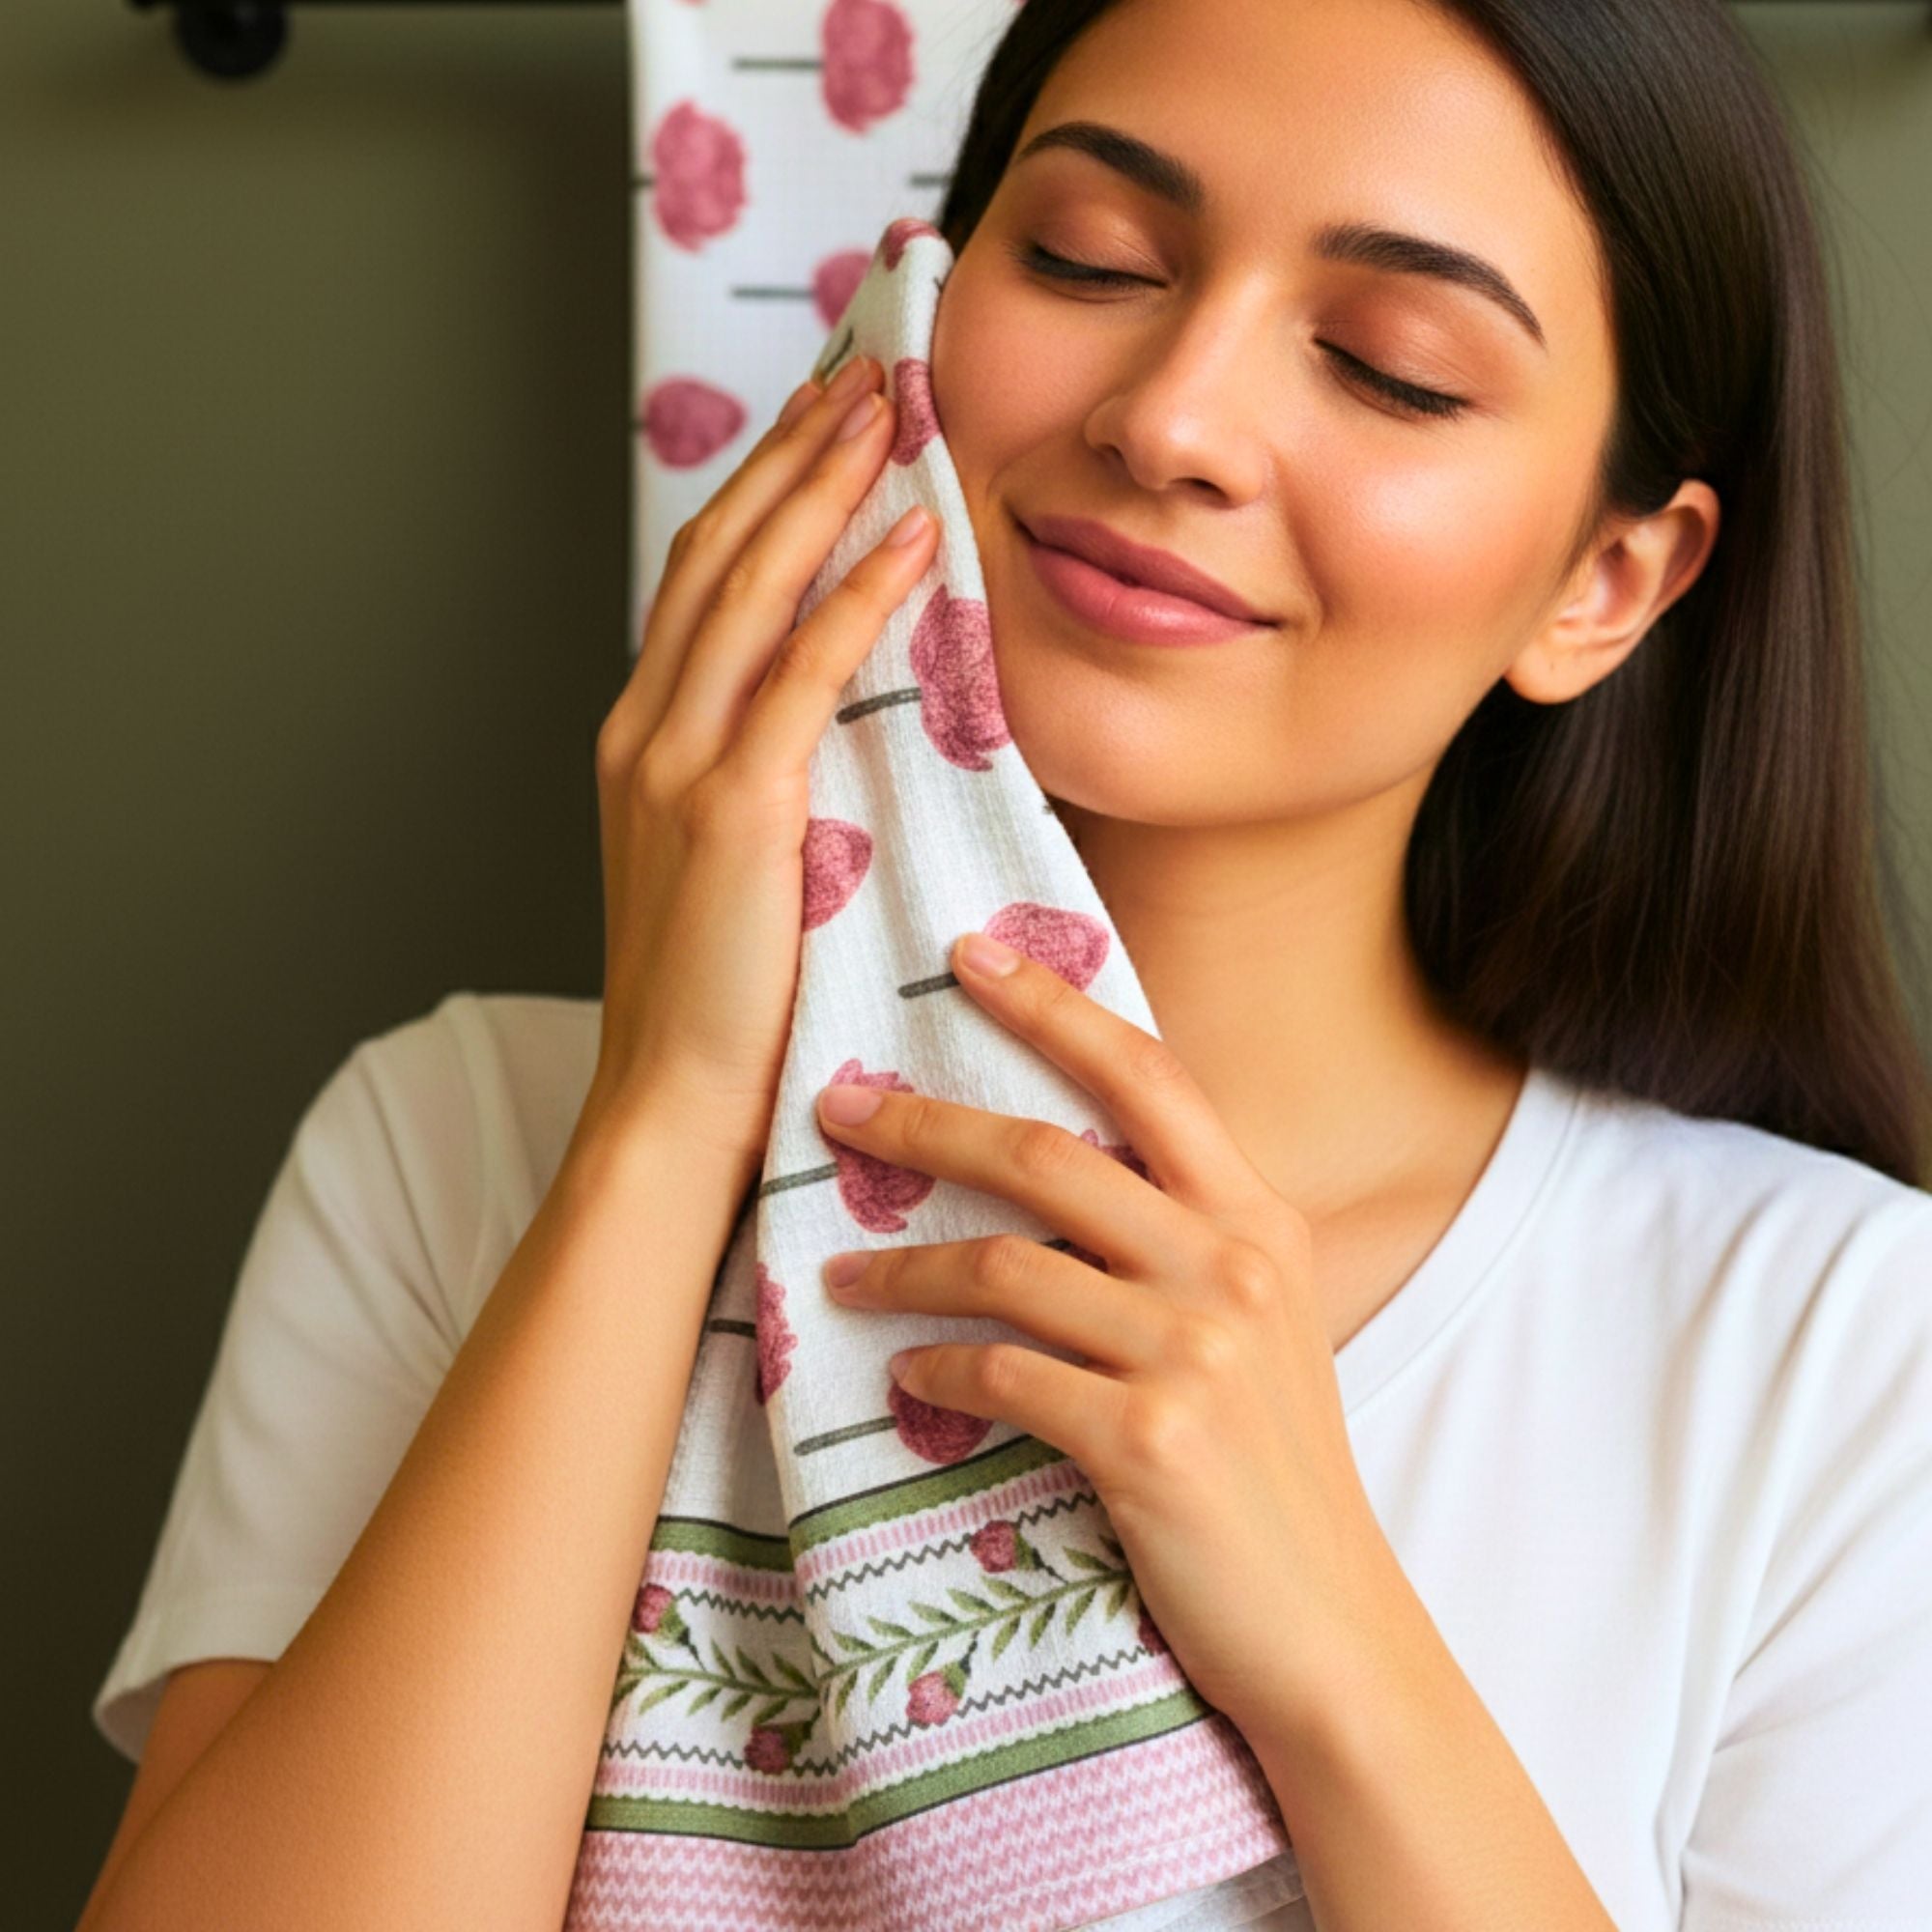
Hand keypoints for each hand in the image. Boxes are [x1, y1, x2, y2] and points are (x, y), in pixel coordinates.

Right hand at [576, 352, 939, 1186]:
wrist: (671, 1106)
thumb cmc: (719, 1004)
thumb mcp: (729, 871)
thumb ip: (761, 784)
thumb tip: (836, 732)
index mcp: (642, 740)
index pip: (703, 580)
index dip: (762, 489)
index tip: (823, 422)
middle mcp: (645, 731)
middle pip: (721, 552)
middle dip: (795, 453)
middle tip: (865, 372)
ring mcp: (677, 763)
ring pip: (752, 587)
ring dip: (826, 488)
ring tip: (892, 410)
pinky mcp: (732, 806)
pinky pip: (803, 672)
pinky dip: (858, 596)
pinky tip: (916, 539)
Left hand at [810, 928, 1397, 1746]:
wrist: (1331, 1630)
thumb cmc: (1275, 1474)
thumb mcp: (1258, 1330)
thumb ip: (1183, 1241)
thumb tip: (1055, 1176)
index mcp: (1260, 1222)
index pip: (1150, 1077)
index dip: (1055, 1007)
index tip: (969, 955)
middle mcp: (1234, 1267)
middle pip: (1052, 1155)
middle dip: (931, 1122)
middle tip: (840, 1109)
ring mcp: (1194, 1353)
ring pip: (1008, 1264)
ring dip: (906, 1264)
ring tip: (842, 1275)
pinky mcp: (1148, 1442)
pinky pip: (1003, 1375)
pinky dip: (937, 1371)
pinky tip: (906, 1380)